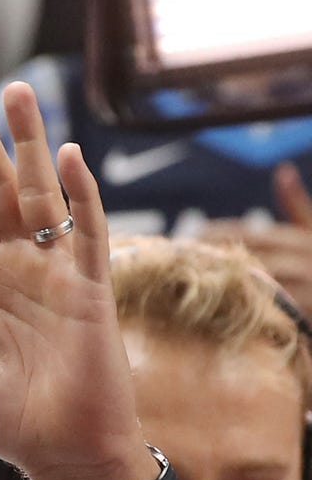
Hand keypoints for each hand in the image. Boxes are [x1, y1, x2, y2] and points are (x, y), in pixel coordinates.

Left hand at [0, 82, 158, 479]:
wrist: (63, 457)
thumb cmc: (15, 411)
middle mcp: (18, 264)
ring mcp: (56, 273)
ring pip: (40, 194)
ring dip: (27, 145)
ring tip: (13, 93)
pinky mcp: (91, 292)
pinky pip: (86, 236)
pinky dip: (79, 197)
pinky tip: (68, 157)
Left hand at [200, 163, 311, 316]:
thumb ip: (297, 204)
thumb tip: (282, 169)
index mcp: (304, 239)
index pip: (253, 232)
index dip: (220, 232)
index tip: (191, 234)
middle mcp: (307, 259)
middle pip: (249, 256)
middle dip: (214, 256)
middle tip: (180, 258)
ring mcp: (308, 286)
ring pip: (256, 282)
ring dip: (224, 282)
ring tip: (192, 281)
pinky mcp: (306, 310)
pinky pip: (267, 308)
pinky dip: (244, 305)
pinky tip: (217, 308)